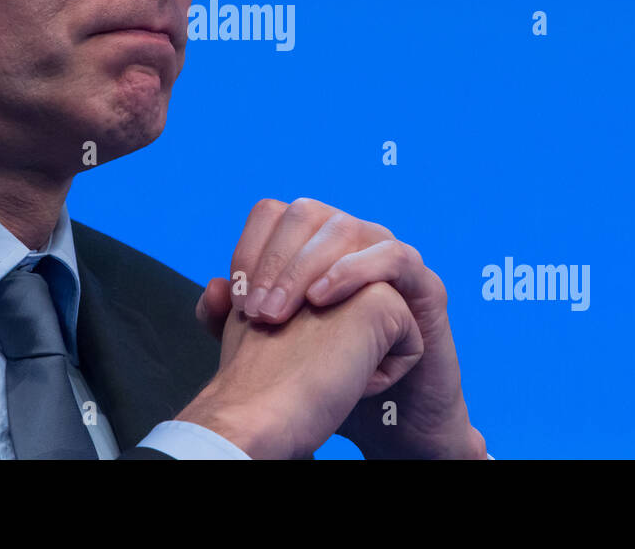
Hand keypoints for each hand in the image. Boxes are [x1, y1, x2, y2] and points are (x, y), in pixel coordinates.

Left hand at [195, 197, 486, 458]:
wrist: (388, 420)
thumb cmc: (330, 379)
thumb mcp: (272, 349)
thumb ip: (232, 322)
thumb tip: (211, 290)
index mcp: (315, 244)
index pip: (273, 214)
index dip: (249, 248)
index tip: (234, 299)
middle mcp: (352, 239)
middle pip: (305, 214)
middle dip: (273, 261)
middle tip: (256, 312)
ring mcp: (388, 256)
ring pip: (343, 227)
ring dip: (305, 267)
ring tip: (283, 313)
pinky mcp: (424, 285)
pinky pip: (394, 256)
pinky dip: (355, 271)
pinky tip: (325, 300)